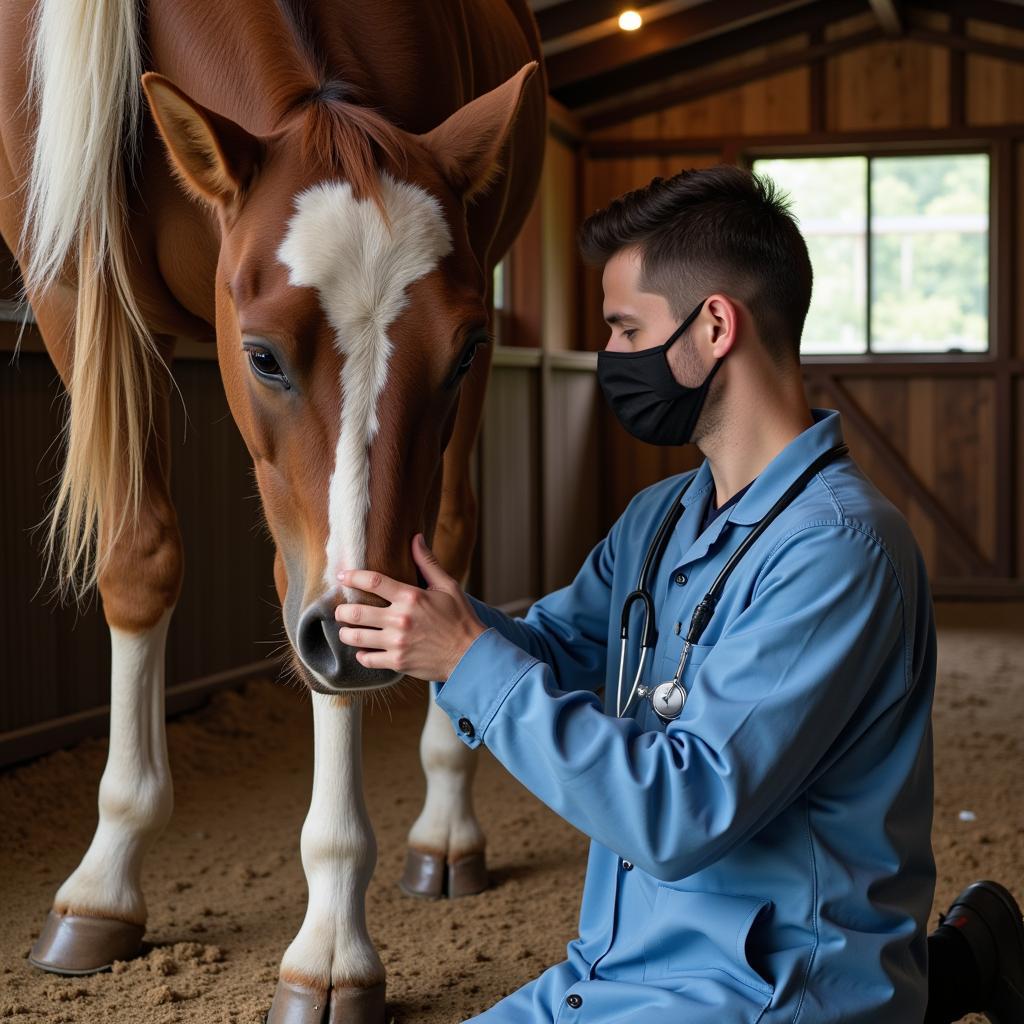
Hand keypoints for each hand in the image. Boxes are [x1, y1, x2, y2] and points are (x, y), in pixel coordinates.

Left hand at [335, 534, 485, 681]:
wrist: (470, 654)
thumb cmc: (460, 618)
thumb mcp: (447, 586)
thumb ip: (427, 563)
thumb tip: (416, 538)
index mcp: (411, 597)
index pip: (373, 581)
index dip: (352, 577)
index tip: (341, 575)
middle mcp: (400, 619)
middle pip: (356, 612)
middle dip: (342, 611)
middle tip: (340, 611)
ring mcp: (397, 643)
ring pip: (356, 637)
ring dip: (346, 633)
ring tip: (347, 630)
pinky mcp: (398, 662)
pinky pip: (368, 659)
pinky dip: (362, 654)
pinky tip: (364, 650)